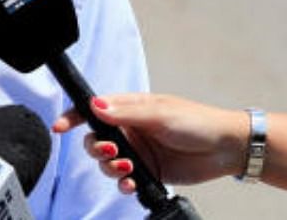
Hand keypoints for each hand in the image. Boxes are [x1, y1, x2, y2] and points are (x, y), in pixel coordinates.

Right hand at [53, 93, 248, 193]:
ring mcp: (138, 151)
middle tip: (111, 152)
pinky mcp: (147, 172)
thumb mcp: (160, 113)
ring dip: (110, 167)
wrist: (226, 148)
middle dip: (96, 148)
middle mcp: (130, 130)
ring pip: (107, 163)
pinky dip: (123, 183)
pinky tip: (132, 181)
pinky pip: (124, 180)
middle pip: (95, 140)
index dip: (74, 117)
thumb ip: (125, 112)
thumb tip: (94, 105)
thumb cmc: (197, 122)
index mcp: (129, 108)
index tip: (61, 126)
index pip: (93, 110)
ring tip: (128, 167)